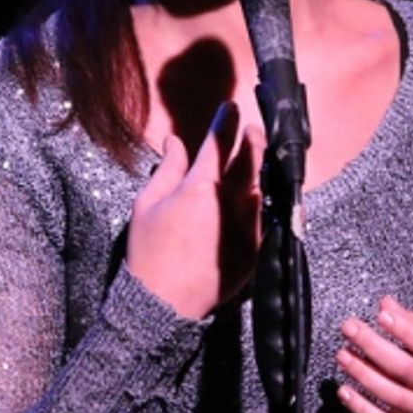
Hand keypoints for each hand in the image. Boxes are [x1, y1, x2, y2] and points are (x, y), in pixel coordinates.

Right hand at [126, 101, 263, 318]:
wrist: (164, 305)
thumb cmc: (149, 255)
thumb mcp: (147, 205)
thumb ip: (168, 169)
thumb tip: (175, 141)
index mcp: (200, 187)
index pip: (219, 142)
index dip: (226, 120)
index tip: (230, 107)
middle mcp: (230, 202)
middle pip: (251, 158)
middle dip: (253, 137)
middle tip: (251, 128)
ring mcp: (247, 225)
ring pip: (262, 185)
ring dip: (261, 168)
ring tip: (258, 157)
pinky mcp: (256, 246)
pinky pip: (265, 215)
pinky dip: (263, 200)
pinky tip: (259, 194)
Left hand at [335, 296, 412, 412]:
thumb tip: (386, 305)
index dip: (407, 331)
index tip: (382, 314)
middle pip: (409, 372)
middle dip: (374, 347)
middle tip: (350, 328)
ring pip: (396, 398)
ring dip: (364, 375)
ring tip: (343, 355)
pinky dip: (364, 411)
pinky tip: (345, 392)